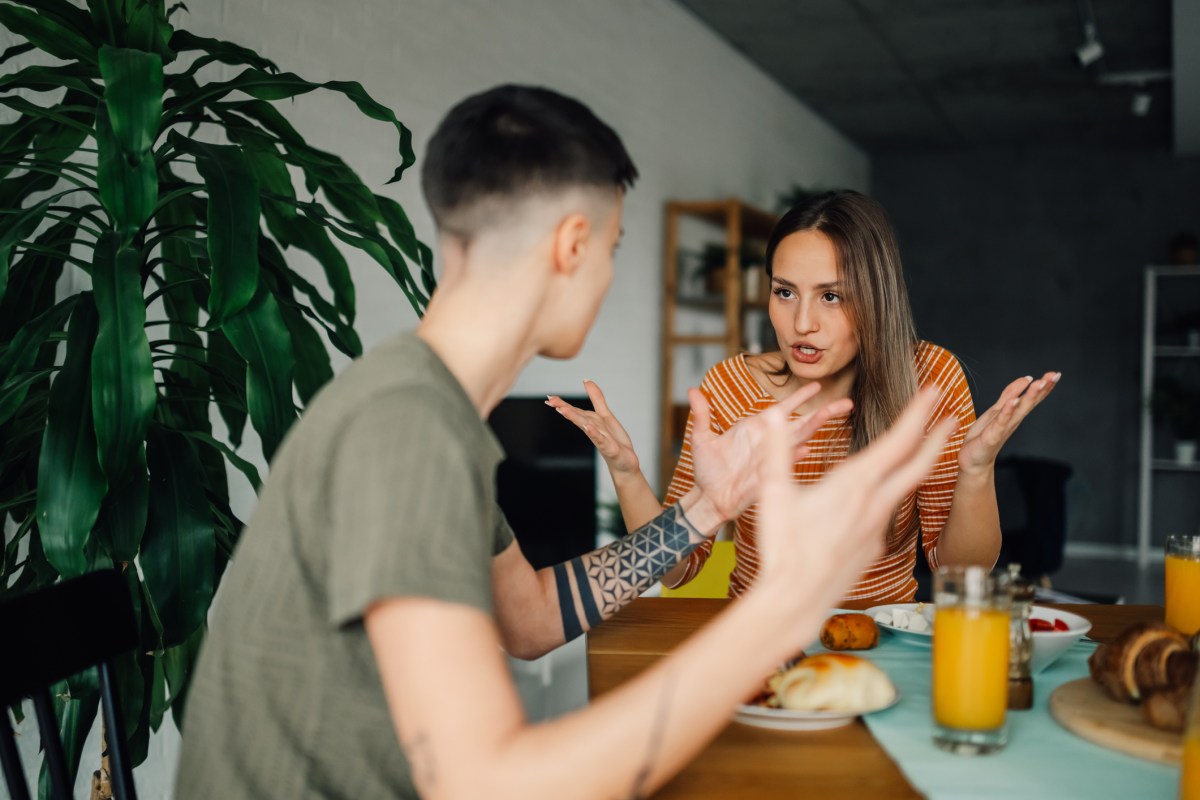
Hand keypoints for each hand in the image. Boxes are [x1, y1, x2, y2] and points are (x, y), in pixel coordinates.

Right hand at [547, 381, 638, 475]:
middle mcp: (593, 430)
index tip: (549, 398)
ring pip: (587, 427)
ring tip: (563, 410)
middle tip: (550, 402)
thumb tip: (586, 381)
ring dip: (576, 418)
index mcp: (591, 422)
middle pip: (578, 417)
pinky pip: (602, 440)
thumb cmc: (614, 441)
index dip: (562, 404)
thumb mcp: (605, 415)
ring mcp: (601, 440)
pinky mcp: (610, 449)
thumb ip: (596, 398)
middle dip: (565, 409)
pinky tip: (588, 427)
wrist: (625, 463)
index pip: (575, 411)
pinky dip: (594, 433)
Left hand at [689, 383, 853, 521]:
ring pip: (798, 441)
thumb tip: (693, 391)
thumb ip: (702, 414)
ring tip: (828, 415)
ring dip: (814, 428)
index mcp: (757, 429)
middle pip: (802, 424)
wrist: (706, 498)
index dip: (801, 397)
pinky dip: (793, 456)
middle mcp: (769, 443)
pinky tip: (805, 448)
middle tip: (847, 403)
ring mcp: (770, 460)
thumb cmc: (708, 470)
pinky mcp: (767, 477)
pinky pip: (783, 465)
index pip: (784, 409)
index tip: (817, 385)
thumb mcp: (702, 438)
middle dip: (824, 412)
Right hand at [754, 387, 954, 622]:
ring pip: (904, 489)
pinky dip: (887, 496)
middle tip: (953, 417)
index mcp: (854, 484)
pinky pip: (885, 514)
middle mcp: (874, 503)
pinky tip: (874, 498)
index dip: (919, 413)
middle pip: (918, 465)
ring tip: (921, 450)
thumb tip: (773, 416)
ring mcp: (878, 527)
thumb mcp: (774, 493)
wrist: (796, 599)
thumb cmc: (784, 547)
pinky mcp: (874, 547)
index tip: (933, 392)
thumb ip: (777, 451)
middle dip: (937, 438)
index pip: (898, 440)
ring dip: (917, 465)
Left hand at [959, 371, 1060, 474]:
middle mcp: (1013, 421)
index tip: (1055, 374)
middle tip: (1054, 376)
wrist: (973, 460)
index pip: (1032, 398)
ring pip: (1019, 411)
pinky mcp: (992, 436)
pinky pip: (1001, 422)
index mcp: (1014, 414)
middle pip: (1029, 403)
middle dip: (1041, 389)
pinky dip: (1007, 412)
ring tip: (1038, 383)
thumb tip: (1027, 378)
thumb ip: (1010, 394)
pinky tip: (1013, 401)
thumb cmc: (985, 435)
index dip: (1044, 386)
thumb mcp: (997, 409)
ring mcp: (1003, 428)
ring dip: (1029, 397)